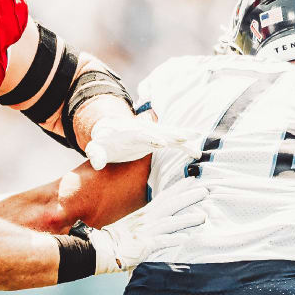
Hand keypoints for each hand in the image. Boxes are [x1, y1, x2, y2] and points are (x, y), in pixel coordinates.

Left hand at [84, 114, 200, 169]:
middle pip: (160, 131)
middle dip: (173, 135)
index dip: (151, 138)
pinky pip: (173, 141)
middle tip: (188, 138)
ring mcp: (151, 133)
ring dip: (184, 137)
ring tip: (199, 138)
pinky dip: (184, 145)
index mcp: (127, 132)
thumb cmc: (101, 142)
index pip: (140, 134)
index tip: (162, 144)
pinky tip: (197, 152)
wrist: (108, 130)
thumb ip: (96, 155)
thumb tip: (96, 163)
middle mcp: (142, 130)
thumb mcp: (95, 148)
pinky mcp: (156, 138)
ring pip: (170, 134)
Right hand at [86, 182, 207, 272]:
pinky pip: (160, 242)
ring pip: (169, 223)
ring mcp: (146, 232)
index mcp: (144, 215)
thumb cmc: (114, 240)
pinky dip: (173, 239)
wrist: (100, 249)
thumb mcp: (132, 226)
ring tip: (203, 216)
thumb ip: (146, 223)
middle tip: (205, 190)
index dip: (178, 188)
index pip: (164, 197)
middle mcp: (147, 220)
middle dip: (188, 197)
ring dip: (187, 219)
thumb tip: (158, 222)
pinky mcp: (144, 246)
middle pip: (170, 205)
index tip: (191, 180)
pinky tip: (186, 238)